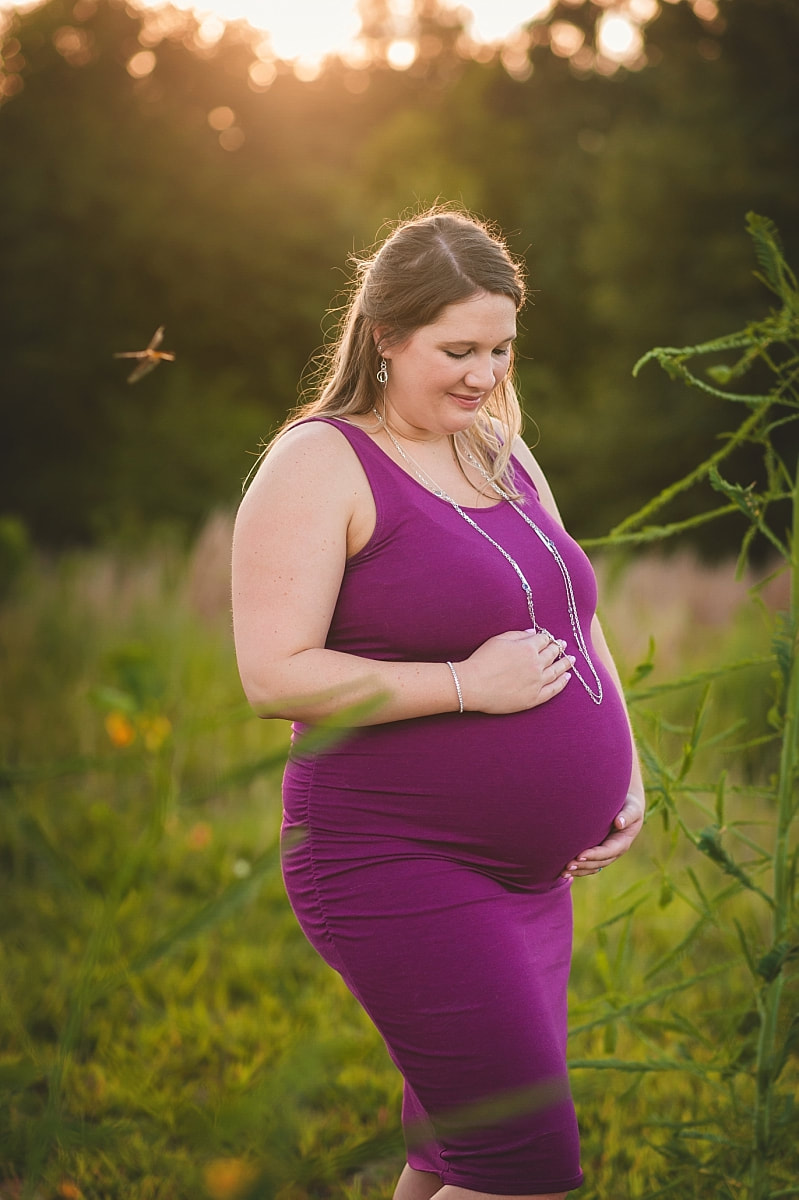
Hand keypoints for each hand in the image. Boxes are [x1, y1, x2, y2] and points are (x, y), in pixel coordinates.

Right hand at [458, 629, 573, 713]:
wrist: (473, 685)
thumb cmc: (482, 660)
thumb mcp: (498, 640)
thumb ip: (517, 635)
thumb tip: (533, 633)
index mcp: (528, 648)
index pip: (543, 640)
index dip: (547, 637)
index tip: (550, 637)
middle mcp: (536, 664)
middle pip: (552, 654)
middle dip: (558, 648)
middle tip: (563, 645)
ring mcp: (536, 682)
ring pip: (556, 671)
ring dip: (565, 663)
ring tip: (571, 659)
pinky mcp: (533, 698)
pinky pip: (553, 690)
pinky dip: (562, 683)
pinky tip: (567, 678)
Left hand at [561, 791, 644, 878]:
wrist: (628, 807)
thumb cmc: (630, 805)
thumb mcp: (632, 809)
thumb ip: (627, 815)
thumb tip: (619, 823)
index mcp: (622, 843)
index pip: (607, 852)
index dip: (593, 855)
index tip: (579, 856)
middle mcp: (614, 852)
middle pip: (598, 863)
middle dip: (582, 865)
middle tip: (567, 866)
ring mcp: (606, 854)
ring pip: (592, 867)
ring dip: (578, 870)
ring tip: (563, 872)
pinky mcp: (599, 852)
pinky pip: (588, 864)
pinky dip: (578, 869)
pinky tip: (564, 872)